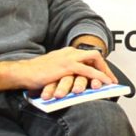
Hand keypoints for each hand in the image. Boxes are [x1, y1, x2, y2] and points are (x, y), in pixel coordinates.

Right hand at [0, 46, 117, 98]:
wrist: (24, 72)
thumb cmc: (36, 73)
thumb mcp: (53, 68)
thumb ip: (64, 70)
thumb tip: (73, 80)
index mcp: (67, 52)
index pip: (87, 55)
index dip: (98, 64)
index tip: (104, 74)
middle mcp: (70, 52)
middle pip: (94, 55)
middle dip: (105, 67)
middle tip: (111, 79)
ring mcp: (69, 58)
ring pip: (94, 60)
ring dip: (104, 71)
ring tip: (111, 82)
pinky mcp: (67, 67)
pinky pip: (88, 71)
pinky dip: (98, 77)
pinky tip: (104, 84)